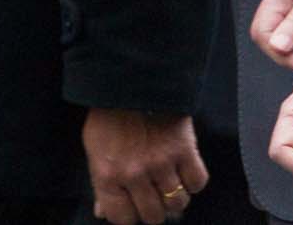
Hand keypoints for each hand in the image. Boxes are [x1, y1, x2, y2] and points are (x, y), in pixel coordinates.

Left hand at [82, 108, 207, 224]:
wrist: (133, 81)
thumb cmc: (110, 116)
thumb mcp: (95, 151)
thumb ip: (101, 185)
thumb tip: (103, 211)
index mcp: (107, 177)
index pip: (123, 218)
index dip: (132, 215)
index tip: (136, 207)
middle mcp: (134, 175)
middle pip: (153, 215)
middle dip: (156, 209)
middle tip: (156, 197)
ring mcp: (161, 163)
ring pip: (177, 202)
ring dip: (176, 198)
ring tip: (172, 186)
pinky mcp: (184, 149)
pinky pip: (197, 181)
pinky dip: (194, 182)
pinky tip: (186, 173)